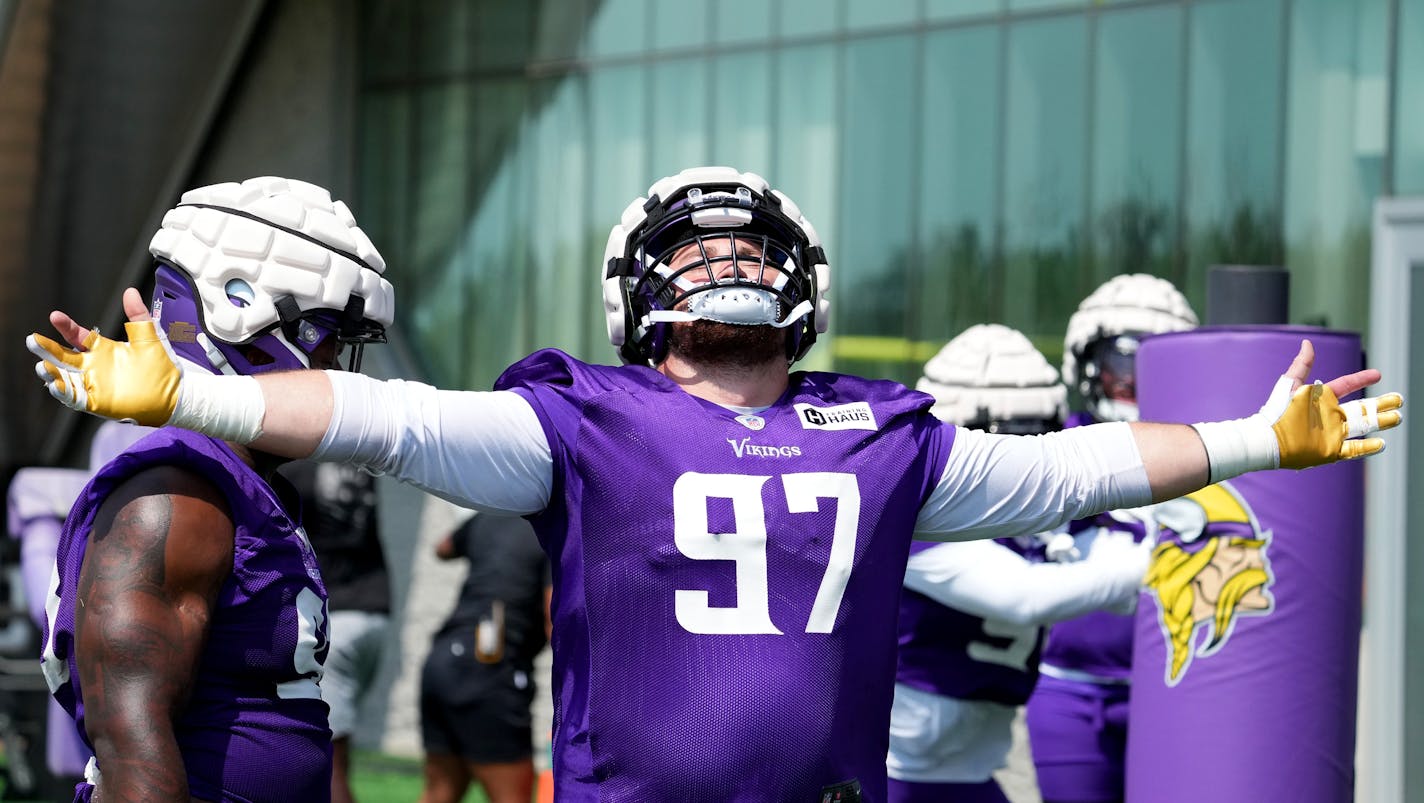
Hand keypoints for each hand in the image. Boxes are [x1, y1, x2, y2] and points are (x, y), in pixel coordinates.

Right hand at [27, 288, 183, 425]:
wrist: (176, 394)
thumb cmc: (162, 366)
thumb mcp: (149, 337)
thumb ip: (138, 315)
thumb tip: (130, 291)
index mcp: (103, 349)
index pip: (77, 336)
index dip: (65, 326)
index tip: (55, 316)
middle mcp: (94, 366)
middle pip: (63, 356)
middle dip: (47, 349)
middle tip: (33, 341)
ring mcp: (94, 384)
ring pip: (64, 377)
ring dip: (51, 372)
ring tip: (42, 365)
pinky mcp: (98, 402)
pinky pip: (76, 398)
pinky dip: (65, 393)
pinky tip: (56, 385)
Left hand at [1263, 340, 1402, 467]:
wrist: (1265, 440)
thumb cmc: (1275, 412)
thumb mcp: (1290, 386)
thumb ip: (1301, 366)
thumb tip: (1307, 343)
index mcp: (1322, 399)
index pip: (1347, 386)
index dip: (1362, 379)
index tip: (1377, 374)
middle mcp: (1330, 416)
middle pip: (1362, 409)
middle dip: (1381, 405)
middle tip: (1399, 400)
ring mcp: (1332, 433)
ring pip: (1363, 427)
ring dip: (1381, 422)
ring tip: (1397, 417)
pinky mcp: (1330, 451)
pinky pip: (1354, 449)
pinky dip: (1368, 447)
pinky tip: (1382, 443)